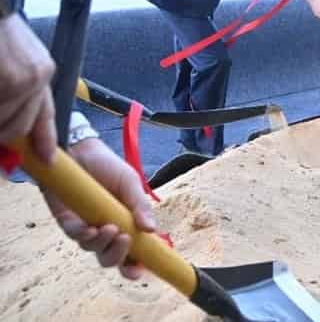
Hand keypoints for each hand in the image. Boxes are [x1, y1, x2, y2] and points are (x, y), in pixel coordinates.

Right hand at [0, 15, 56, 164]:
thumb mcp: (13, 56)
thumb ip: (14, 91)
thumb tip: (9, 130)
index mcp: (40, 71)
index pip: (45, 114)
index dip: (43, 140)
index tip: (45, 160)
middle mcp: (38, 77)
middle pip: (18, 128)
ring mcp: (24, 80)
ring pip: (3, 122)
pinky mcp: (11, 80)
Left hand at [42, 137, 157, 279]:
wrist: (80, 151)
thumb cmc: (108, 167)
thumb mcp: (131, 183)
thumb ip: (141, 206)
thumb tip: (152, 229)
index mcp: (127, 224)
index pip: (133, 253)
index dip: (137, 265)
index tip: (141, 268)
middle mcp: (107, 231)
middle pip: (111, 259)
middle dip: (119, 257)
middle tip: (125, 240)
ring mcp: (87, 228)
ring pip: (94, 250)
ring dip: (103, 244)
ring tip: (109, 228)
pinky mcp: (68, 221)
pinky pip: (75, 236)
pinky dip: (84, 235)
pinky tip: (90, 228)